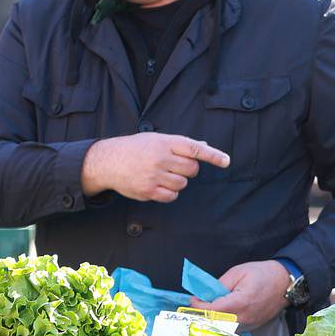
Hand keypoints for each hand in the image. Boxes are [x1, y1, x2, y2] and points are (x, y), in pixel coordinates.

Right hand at [82, 133, 229, 201]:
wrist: (108, 161)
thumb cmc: (136, 149)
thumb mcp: (156, 139)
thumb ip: (180, 144)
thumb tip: (203, 146)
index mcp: (164, 142)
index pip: (195, 149)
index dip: (213, 155)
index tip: (226, 161)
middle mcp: (160, 158)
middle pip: (192, 169)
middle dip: (188, 169)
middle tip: (174, 166)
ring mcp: (154, 175)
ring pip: (183, 184)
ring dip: (178, 181)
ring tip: (163, 174)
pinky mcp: (148, 191)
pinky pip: (172, 196)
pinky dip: (170, 193)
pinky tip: (158, 185)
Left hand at [205, 261, 292, 328]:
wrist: (285, 283)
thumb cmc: (263, 274)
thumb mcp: (238, 272)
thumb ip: (219, 285)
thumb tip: (203, 295)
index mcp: (241, 302)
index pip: (212, 311)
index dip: (199, 307)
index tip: (194, 300)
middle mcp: (245, 318)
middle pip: (215, 323)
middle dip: (203, 315)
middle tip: (197, 306)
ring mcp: (249, 325)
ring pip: (223, 329)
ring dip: (212, 321)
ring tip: (208, 309)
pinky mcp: (252, 327)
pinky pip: (232, 329)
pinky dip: (223, 323)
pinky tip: (220, 314)